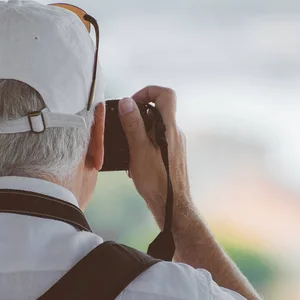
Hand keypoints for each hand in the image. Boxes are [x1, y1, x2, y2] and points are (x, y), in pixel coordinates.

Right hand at [119, 86, 193, 228]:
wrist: (171, 207)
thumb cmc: (157, 182)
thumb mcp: (139, 151)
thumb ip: (133, 125)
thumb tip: (127, 102)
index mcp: (169, 128)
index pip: (165, 94)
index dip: (148, 92)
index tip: (132, 104)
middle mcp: (175, 134)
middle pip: (157, 111)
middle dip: (137, 116)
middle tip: (124, 130)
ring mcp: (175, 145)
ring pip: (154, 128)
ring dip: (138, 134)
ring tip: (128, 150)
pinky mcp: (172, 157)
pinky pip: (156, 143)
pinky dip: (143, 147)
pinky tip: (134, 164)